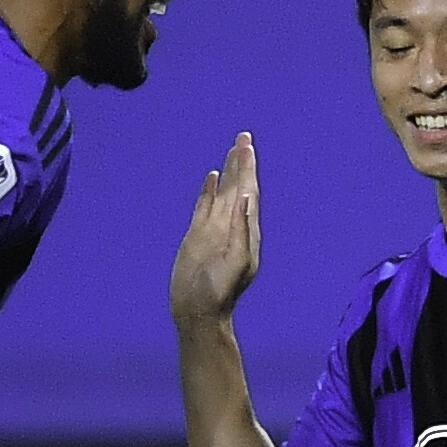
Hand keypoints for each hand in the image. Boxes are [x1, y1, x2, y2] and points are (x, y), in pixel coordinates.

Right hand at [171, 132, 261, 326]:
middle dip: (242, 162)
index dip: (249, 168)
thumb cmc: (220, 291)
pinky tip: (213, 176)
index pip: (249, 191)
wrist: (199, 310)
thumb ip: (242, 230)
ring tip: (233, 149)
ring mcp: (214, 228)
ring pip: (224, 192)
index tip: (247, 145)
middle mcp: (232, 225)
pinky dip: (210, 189)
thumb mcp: (236, 261)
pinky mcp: (197, 234)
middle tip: (244, 136)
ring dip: (230, 171)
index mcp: (247, 231)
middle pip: (239, 186)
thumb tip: (247, 199)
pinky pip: (205, 205)